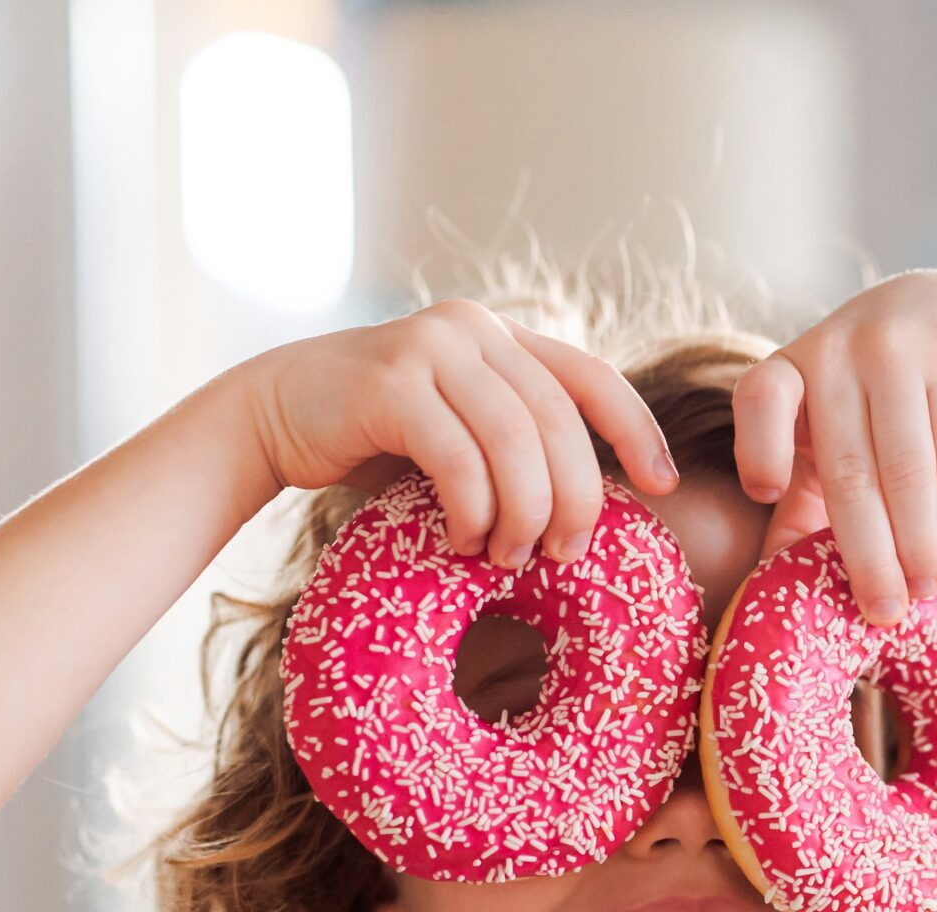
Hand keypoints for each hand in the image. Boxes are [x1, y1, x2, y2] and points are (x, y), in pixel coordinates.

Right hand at [233, 299, 680, 566]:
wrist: (273, 416)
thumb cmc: (377, 440)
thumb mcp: (460, 430)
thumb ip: (516, 441)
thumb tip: (590, 504)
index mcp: (502, 336)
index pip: (593, 378)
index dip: (637, 431)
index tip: (663, 487)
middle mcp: (473, 330)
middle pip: (560, 422)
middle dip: (574, 499)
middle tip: (564, 554)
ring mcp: (430, 349)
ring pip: (514, 443)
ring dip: (523, 513)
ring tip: (508, 555)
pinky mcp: (388, 383)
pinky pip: (458, 458)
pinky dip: (471, 510)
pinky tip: (462, 540)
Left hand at [733, 270, 936, 623]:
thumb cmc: (864, 398)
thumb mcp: (821, 433)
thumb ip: (795, 500)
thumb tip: (768, 587)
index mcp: (786, 370)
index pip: (761, 399)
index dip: (759, 445)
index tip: (763, 493)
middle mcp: (836, 353)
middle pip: (849, 467)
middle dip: (867, 551)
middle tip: (882, 613)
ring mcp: (897, 353)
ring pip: (906, 468)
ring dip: (916, 541)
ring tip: (921, 591)